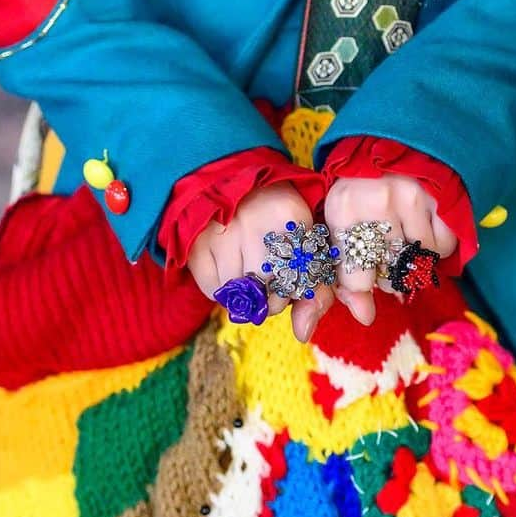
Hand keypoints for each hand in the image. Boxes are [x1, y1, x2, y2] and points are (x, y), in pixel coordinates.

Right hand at [187, 184, 333, 342]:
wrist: (233, 183)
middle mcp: (256, 220)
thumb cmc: (279, 224)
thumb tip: (303, 334)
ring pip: (239, 295)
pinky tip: (227, 266)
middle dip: (270, 295)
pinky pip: (213, 291)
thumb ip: (318, 293)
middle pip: (267, 293)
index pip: (298, 282)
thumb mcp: (308, 248)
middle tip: (266, 275)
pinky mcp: (197, 243)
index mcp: (292, 215)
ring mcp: (222, 231)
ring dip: (244, 293)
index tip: (288, 278)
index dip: (293, 290)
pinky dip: (221, 289)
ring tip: (246, 266)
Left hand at [324, 175, 458, 325]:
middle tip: (385, 253)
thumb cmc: (360, 191)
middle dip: (388, 275)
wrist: (394, 143)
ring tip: (402, 237)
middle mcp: (376, 202)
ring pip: (417, 263)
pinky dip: (436, 246)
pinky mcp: (440, 197)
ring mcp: (412, 198)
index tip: (367, 272)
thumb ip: (345, 277)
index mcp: (342, 207)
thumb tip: (365, 318)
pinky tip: (423, 227)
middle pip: (388, 276)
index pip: (355, 277)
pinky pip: (443, 247)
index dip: (362, 283)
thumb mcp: (339, 225)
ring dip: (412, 260)